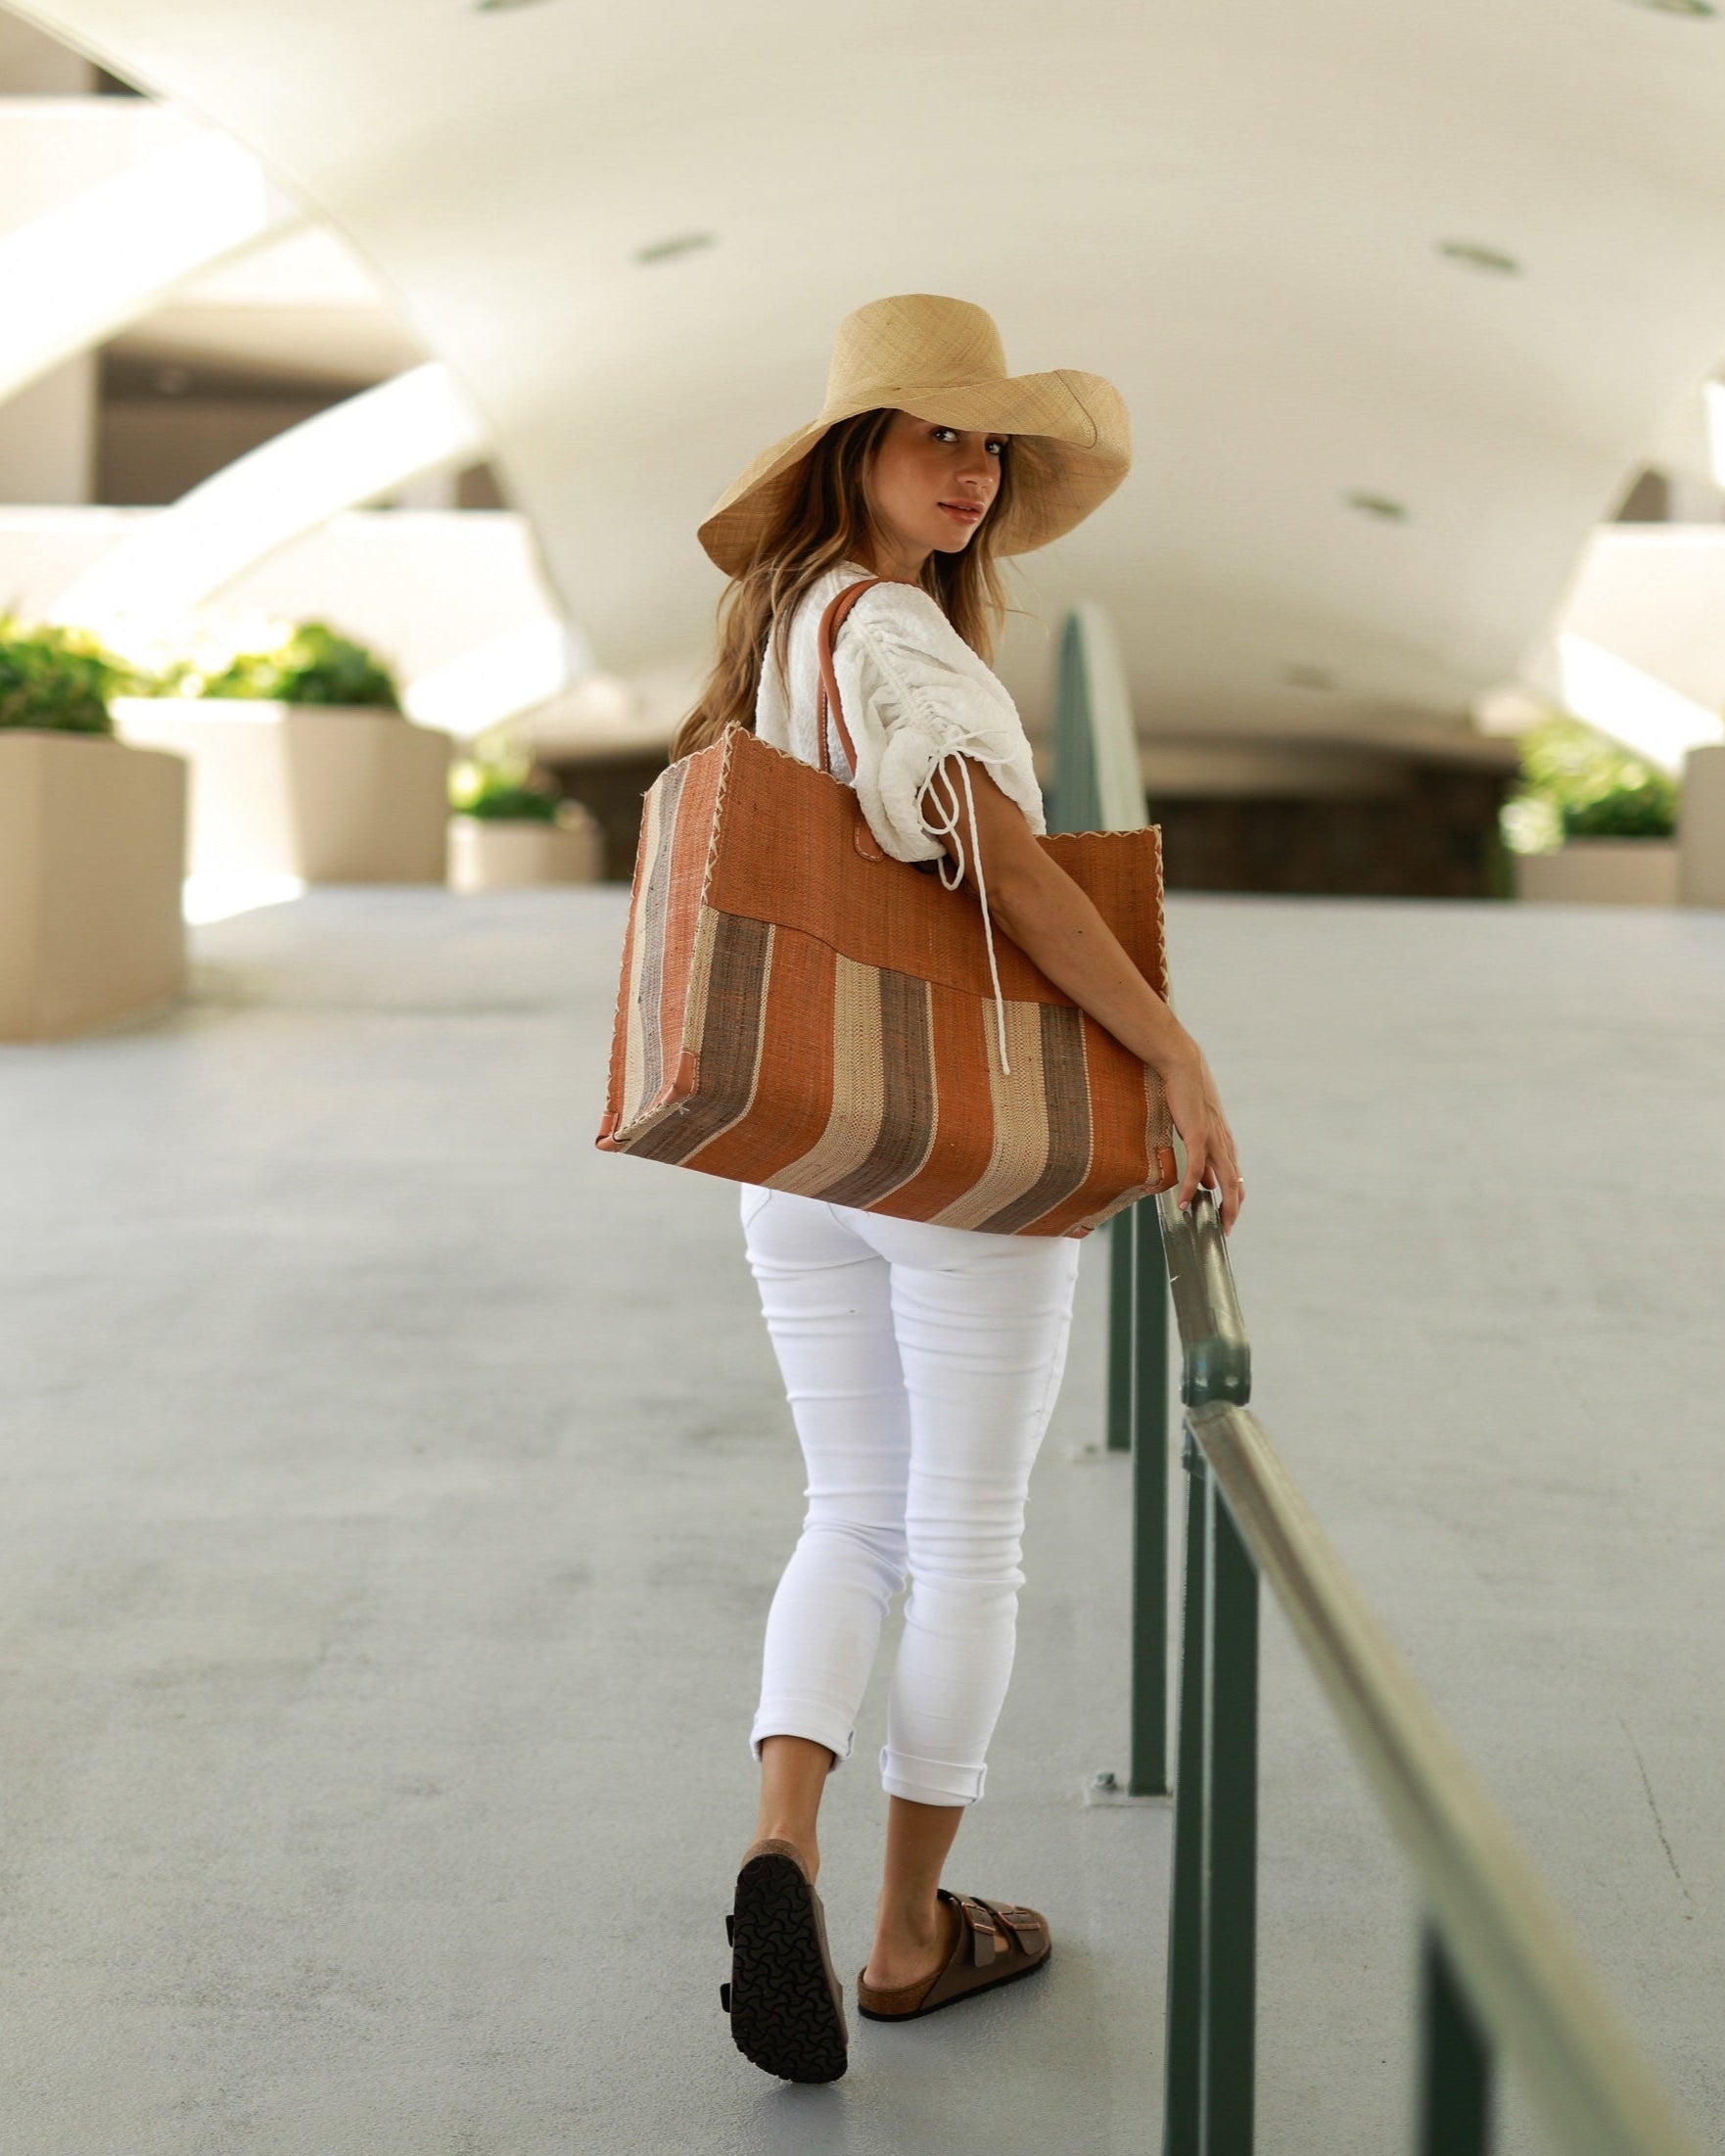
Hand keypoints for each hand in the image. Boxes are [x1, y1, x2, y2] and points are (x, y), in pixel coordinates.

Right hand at [1159, 1038, 1244, 1233]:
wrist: (1183, 1067)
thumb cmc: (1188, 1095)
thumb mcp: (1198, 1130)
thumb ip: (1204, 1157)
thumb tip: (1207, 1183)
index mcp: (1225, 1142)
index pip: (1236, 1177)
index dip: (1235, 1200)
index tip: (1227, 1217)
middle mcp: (1224, 1143)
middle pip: (1237, 1184)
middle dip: (1234, 1210)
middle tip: (1226, 1230)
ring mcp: (1214, 1140)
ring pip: (1226, 1180)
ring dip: (1222, 1206)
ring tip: (1216, 1225)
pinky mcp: (1198, 1135)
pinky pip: (1196, 1168)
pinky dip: (1189, 1188)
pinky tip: (1182, 1203)